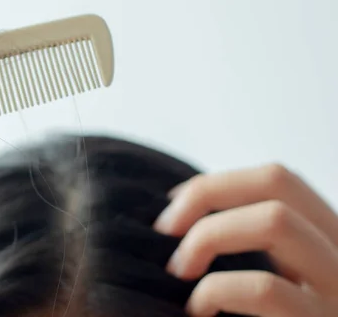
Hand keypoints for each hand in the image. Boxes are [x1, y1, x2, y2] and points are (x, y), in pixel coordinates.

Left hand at [154, 164, 337, 315]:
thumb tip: (178, 217)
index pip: (280, 180)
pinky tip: (197, 311)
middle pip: (279, 182)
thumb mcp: (267, 281)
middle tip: (164, 232)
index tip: (171, 211)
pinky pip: (265, 289)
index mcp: (325, 243)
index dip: (217, 184)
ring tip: (178, 273)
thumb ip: (247, 251)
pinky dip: (215, 291)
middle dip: (207, 195)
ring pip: (277, 221)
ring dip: (208, 236)